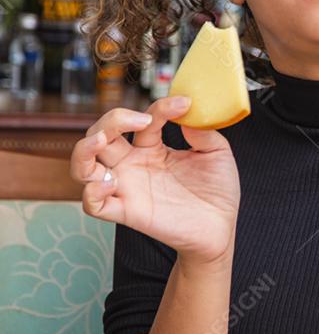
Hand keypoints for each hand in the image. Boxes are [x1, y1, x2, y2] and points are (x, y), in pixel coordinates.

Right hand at [70, 96, 240, 265]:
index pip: (142, 119)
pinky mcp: (126, 211)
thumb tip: (187, 111)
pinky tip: (110, 183)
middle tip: (139, 120)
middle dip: (109, 121)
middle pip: (100, 134)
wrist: (220, 228)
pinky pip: (93, 204)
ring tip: (103, 140)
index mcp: (152, 148)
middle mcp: (133, 164)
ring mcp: (127, 187)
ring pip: (84, 166)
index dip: (160, 107)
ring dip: (84, 149)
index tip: (184, 105)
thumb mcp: (217, 153)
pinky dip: (92, 192)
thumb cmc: (216, 192)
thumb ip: (203, 131)